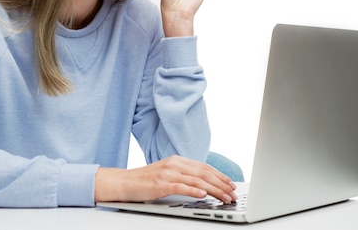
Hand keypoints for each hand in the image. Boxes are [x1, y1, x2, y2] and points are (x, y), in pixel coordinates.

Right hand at [95, 155, 236, 202]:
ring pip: (197, 180)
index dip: (220, 176)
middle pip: (204, 173)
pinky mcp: (160, 184)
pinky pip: (181, 186)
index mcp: (177, 160)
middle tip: (233, 194)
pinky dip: (194, 190)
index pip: (204, 167)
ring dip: (214, 190)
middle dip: (222, 184)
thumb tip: (204, 186)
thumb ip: (183, 176)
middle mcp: (174, 164)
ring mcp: (167, 173)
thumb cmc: (145, 181)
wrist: (123, 182)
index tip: (231, 184)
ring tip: (225, 197)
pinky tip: (204, 195)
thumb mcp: (167, 174)